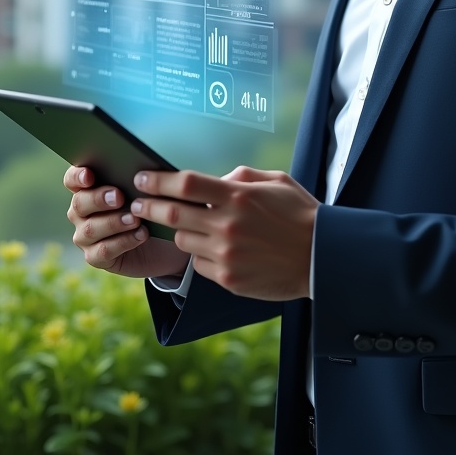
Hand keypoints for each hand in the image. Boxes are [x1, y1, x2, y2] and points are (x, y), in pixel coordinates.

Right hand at [64, 165, 189, 278]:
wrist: (161, 242)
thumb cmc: (148, 208)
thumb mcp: (143, 192)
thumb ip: (133, 180)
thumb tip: (139, 172)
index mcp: (87, 189)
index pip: (72, 179)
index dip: (77, 176)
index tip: (90, 176)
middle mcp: (81, 213)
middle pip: (79, 203)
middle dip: (99, 199)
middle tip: (120, 197)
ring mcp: (85, 236)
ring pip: (90, 229)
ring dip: (114, 222)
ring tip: (136, 219)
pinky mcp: (95, 257)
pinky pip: (103, 250)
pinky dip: (124, 241)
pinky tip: (141, 234)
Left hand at [129, 166, 318, 300]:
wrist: (320, 257)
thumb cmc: (299, 214)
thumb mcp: (275, 181)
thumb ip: (240, 177)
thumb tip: (213, 180)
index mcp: (238, 196)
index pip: (185, 184)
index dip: (158, 181)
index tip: (142, 179)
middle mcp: (227, 225)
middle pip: (172, 214)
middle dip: (147, 207)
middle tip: (136, 204)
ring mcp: (226, 255)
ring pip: (183, 241)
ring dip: (179, 232)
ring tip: (185, 226)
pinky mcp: (228, 279)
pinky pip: (199, 265)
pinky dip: (201, 254)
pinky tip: (213, 249)